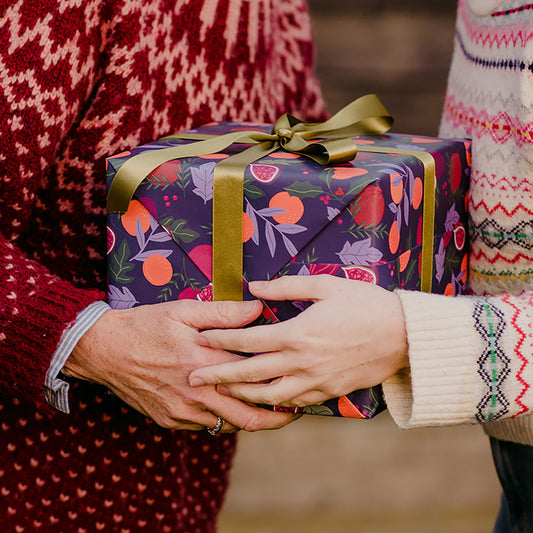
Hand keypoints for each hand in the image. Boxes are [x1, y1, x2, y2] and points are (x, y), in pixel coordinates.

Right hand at [64, 299, 298, 431]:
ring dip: (251, 419)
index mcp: (203, 362)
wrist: (103, 351)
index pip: (252, 376)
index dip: (278, 379)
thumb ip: (223, 313)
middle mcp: (196, 393)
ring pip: (229, 426)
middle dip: (277, 418)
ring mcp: (182, 412)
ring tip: (271, 410)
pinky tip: (233, 407)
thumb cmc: (145, 326)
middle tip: (296, 411)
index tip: (297, 380)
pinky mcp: (170, 421)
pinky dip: (224, 420)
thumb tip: (258, 309)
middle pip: (248, 417)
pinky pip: (206, 428)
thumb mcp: (183, 311)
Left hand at [188, 275, 408, 407]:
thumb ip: (287, 287)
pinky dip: (273, 404)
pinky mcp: (328, 393)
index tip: (200, 339)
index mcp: (297, 334)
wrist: (404, 336)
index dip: (220, 340)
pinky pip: (293, 404)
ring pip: (268, 396)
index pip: (247, 340)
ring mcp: (315, 382)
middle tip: (192, 378)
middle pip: (249, 374)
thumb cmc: (366, 305)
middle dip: (217, 376)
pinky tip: (261, 401)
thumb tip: (255, 288)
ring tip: (220, 393)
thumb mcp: (327, 286)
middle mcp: (301, 363)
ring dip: (240, 395)